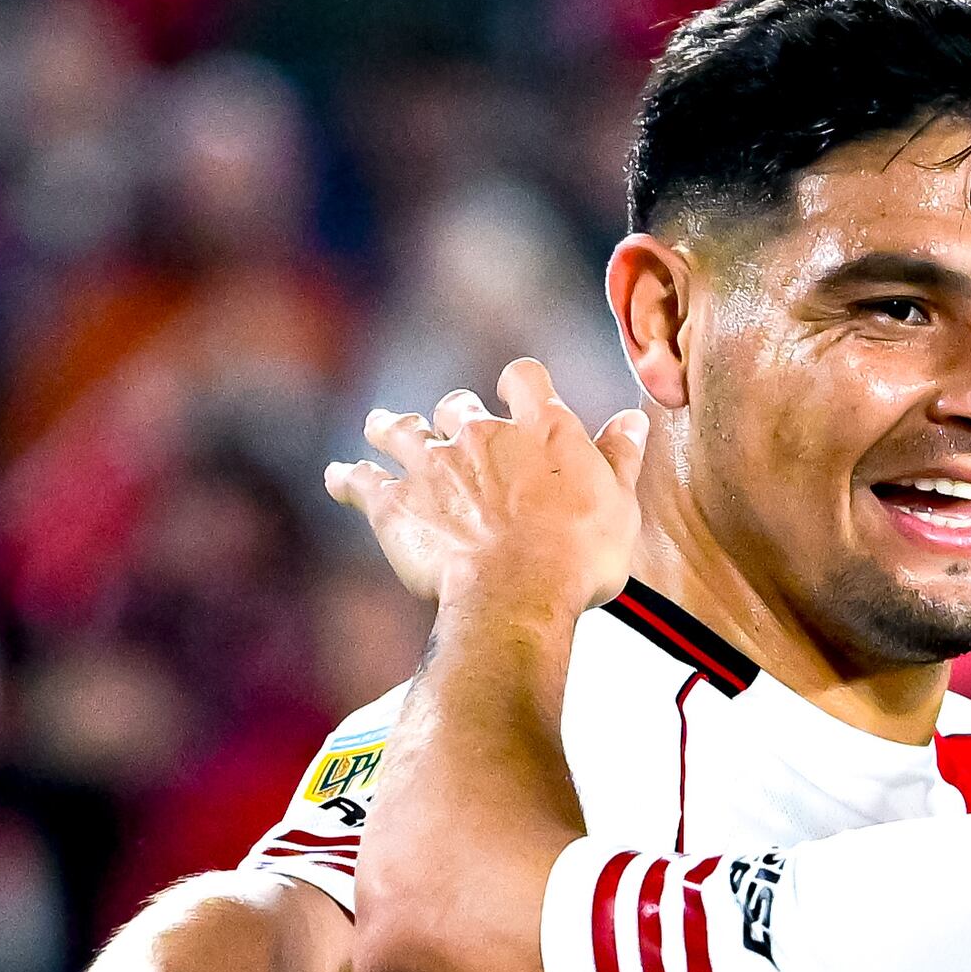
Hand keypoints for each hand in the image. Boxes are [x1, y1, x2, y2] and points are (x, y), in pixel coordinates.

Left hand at [326, 360, 646, 622]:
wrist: (516, 594)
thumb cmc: (578, 556)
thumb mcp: (619, 506)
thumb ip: (619, 457)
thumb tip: (632, 419)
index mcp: (540, 429)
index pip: (526, 378)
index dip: (520, 383)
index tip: (516, 392)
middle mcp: (481, 435)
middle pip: (456, 405)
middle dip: (453, 415)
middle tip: (451, 427)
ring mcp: (432, 465)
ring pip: (399, 428)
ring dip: (390, 425)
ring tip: (382, 424)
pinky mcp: (393, 503)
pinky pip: (359, 480)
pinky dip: (347, 478)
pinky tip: (338, 476)